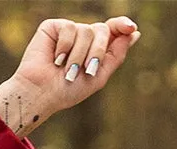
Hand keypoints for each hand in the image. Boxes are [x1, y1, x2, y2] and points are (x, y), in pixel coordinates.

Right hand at [0, 16, 138, 138]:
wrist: (42, 94)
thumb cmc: (68, 90)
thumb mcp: (98, 77)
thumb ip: (116, 55)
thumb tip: (135, 33)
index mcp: (95, 48)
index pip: (112, 30)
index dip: (122, 26)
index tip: (130, 27)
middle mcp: (83, 36)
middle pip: (101, 30)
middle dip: (96, 52)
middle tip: (87, 70)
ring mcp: (69, 30)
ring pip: (85, 30)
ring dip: (78, 55)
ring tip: (66, 70)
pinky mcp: (54, 27)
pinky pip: (69, 28)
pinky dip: (64, 47)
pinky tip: (55, 59)